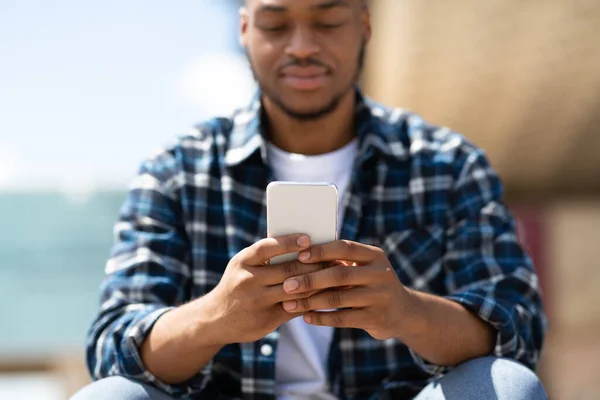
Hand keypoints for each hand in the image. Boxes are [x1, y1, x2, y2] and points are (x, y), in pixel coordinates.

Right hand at [206, 234, 325, 344]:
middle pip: (287, 270)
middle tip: (336, 258)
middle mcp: (248, 281)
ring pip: (296, 291)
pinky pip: (296, 308)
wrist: (215, 319)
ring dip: (319, 283)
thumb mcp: (243, 266)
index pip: (266, 248)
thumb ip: (266, 257)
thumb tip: (304, 244)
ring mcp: (257, 302)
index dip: (288, 243)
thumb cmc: (238, 283)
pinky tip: (327, 295)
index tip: (308, 239)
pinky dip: (313, 301)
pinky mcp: (267, 320)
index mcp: (242, 262)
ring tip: (337, 275)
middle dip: (314, 264)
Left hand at [280, 240, 414, 339]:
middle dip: (310, 279)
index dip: (321, 251)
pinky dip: (322, 318)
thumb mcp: (366, 267)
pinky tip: (306, 317)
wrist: (405, 312)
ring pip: (338, 298)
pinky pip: (343, 318)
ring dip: (311, 301)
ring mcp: (379, 297)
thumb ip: (342, 260)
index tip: (298, 256)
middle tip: (287, 285)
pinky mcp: (376, 319)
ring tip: (289, 304)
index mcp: (375, 255)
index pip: (345, 248)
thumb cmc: (372, 283)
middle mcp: (380, 274)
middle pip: (339, 274)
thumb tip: (300, 252)